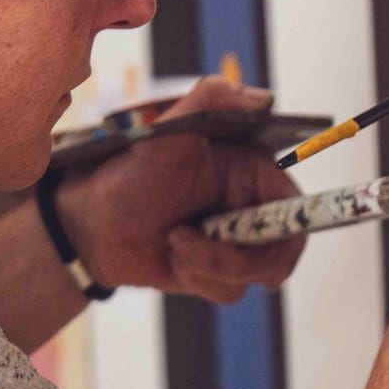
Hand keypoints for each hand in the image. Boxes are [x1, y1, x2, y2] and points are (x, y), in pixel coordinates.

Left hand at [57, 75, 306, 303]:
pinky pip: (230, 289)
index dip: (294, 225)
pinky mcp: (220, 272)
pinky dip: (200, 277)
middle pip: (284, 245)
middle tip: (201, 248)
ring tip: (175, 241)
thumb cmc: (130, 174)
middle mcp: (250, 206)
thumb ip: (210, 99)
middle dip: (243, 255)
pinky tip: (174, 258)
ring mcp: (237, 241)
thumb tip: (263, 99)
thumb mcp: (166, 130)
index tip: (274, 243)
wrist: (94, 225)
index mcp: (250, 171)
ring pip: (254, 271)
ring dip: (211, 263)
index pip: (294, 202)